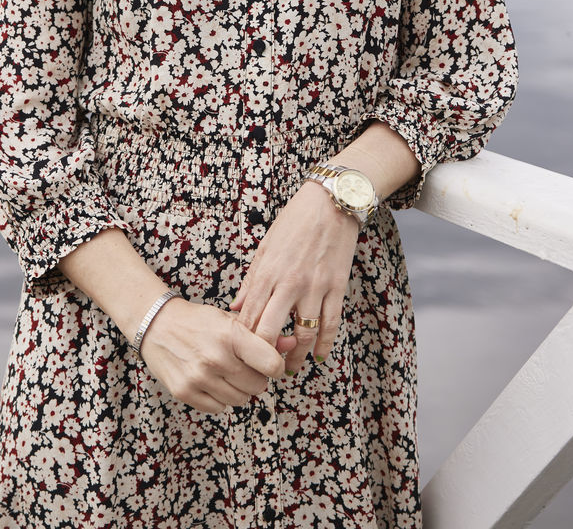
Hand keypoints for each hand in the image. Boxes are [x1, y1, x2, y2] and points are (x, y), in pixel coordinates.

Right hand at [139, 297, 291, 414]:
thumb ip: (262, 335)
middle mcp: (216, 358)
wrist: (157, 325)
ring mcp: (199, 378)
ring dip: (239, 390)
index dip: (277, 367)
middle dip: (257, 378)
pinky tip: (212, 381)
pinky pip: (218, 408)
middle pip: (258, 386)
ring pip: (240, 400)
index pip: (272, 364)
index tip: (272, 365)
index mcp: (231, 335)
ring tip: (227, 373)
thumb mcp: (229, 320)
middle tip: (246, 367)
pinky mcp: (185, 393)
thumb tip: (293, 345)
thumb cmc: (198, 321)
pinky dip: (220, 398)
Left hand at [229, 181, 359, 374]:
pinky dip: (325, 345)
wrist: (331, 202)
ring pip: (303, 335)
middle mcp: (289, 283)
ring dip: (295, 357)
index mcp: (268, 272)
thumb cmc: (294, 221)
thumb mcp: (266, 246)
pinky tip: (319, 357)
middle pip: (270, 331)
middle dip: (263, 356)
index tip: (239, 354)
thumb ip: (252, 280)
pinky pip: (331, 324)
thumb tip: (235, 308)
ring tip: (288, 370)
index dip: (242, 340)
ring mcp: (315, 287)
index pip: (249, 316)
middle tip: (261, 370)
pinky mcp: (337, 287)